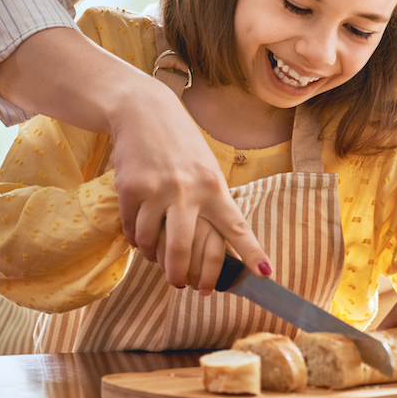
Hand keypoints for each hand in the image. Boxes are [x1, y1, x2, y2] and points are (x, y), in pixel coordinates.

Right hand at [107, 80, 272, 287]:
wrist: (145, 112)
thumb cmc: (181, 147)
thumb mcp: (206, 169)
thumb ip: (211, 203)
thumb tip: (213, 247)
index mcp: (213, 186)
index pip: (236, 226)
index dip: (251, 253)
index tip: (265, 274)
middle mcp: (187, 190)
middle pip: (182, 250)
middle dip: (180, 275)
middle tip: (182, 285)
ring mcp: (157, 190)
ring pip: (152, 244)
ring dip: (153, 257)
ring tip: (157, 257)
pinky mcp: (130, 189)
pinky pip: (132, 231)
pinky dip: (136, 240)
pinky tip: (141, 236)